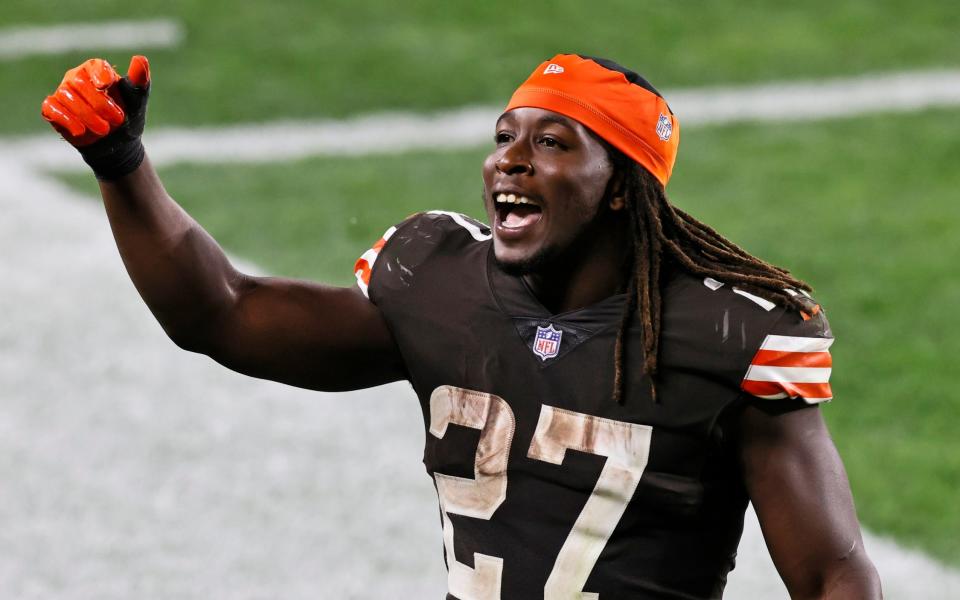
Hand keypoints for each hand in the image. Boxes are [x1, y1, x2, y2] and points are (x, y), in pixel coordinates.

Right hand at [41, 55, 150, 179]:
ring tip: (104, 130)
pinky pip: (51, 108)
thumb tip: (141, 58)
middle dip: (99, 103)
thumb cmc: (127, 117)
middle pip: (79, 82)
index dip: (99, 74)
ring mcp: (63, 92)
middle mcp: (76, 77)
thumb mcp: (137, 101)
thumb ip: (139, 81)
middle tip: (118, 120)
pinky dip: (66, 119)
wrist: (116, 144)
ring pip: (66, 96)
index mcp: (96, 70)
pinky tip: (80, 131)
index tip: (106, 85)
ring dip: (86, 115)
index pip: (94, 65)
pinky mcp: (52, 109)